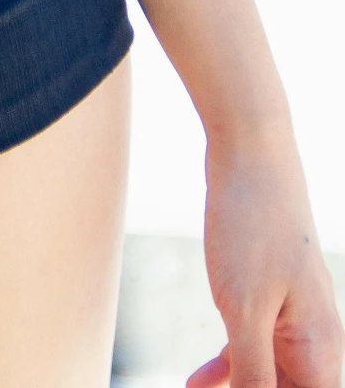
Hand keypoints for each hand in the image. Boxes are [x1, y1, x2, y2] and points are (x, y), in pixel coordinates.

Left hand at [189, 134, 342, 387]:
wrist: (250, 154)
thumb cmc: (253, 228)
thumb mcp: (245, 310)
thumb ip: (255, 373)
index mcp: (321, 348)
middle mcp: (314, 339)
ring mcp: (290, 317)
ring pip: (270, 375)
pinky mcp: (266, 296)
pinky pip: (253, 346)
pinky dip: (229, 366)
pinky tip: (197, 381)